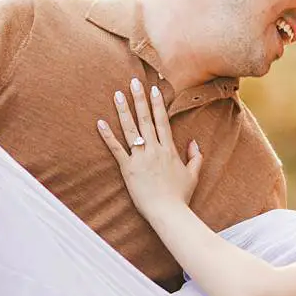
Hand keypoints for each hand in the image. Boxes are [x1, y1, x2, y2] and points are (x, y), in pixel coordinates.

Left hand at [97, 77, 202, 218]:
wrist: (168, 212)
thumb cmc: (180, 196)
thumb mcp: (193, 175)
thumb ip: (195, 157)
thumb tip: (195, 143)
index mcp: (169, 149)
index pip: (162, 121)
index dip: (158, 104)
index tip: (154, 89)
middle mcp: (154, 149)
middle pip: (145, 119)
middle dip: (139, 99)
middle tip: (133, 82)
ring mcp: (140, 158)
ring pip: (131, 129)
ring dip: (123, 110)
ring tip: (117, 94)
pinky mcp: (128, 169)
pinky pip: (116, 149)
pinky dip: (107, 136)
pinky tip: (100, 122)